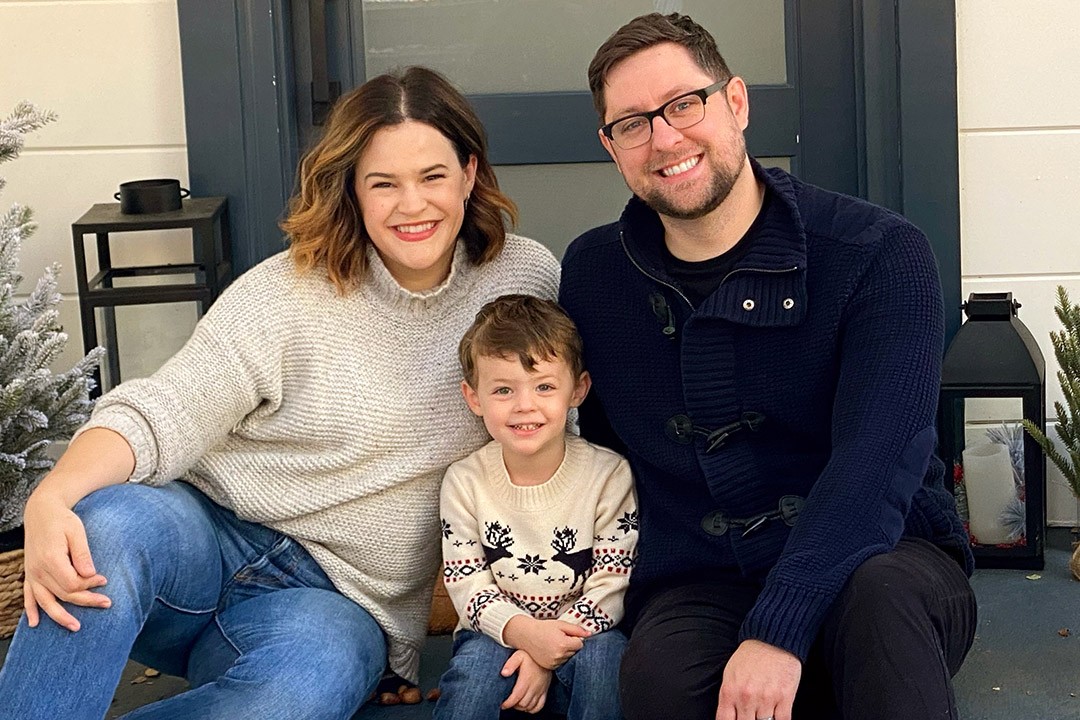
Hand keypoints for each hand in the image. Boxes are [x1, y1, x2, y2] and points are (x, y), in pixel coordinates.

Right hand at [21, 487, 109, 631]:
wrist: (41, 511)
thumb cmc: (62, 520)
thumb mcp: (76, 531)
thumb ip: (82, 554)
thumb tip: (90, 575)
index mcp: (51, 559)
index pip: (72, 583)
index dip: (90, 585)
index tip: (104, 580)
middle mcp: (38, 570)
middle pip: (63, 594)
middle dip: (85, 600)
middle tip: (107, 603)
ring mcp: (32, 573)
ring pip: (45, 601)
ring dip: (60, 616)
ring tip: (75, 627)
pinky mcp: (29, 573)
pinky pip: (28, 596)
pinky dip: (31, 610)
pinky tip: (35, 623)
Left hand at [500, 649, 551, 713]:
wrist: (547, 654)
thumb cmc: (532, 655)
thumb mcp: (519, 655)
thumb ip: (510, 664)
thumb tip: (503, 673)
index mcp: (526, 680)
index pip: (516, 697)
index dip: (508, 703)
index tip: (502, 704)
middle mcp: (534, 687)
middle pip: (523, 704)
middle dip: (513, 706)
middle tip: (507, 703)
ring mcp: (540, 690)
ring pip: (530, 706)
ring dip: (522, 708)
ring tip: (515, 704)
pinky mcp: (545, 691)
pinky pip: (540, 706)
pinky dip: (532, 709)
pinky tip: (527, 706)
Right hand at [503, 616, 589, 668]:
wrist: (526, 635)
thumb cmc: (544, 628)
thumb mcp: (561, 624)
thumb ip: (577, 629)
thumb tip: (590, 634)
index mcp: (563, 644)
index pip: (580, 644)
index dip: (574, 637)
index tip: (566, 634)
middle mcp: (559, 656)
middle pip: (575, 652)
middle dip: (571, 645)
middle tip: (558, 638)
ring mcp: (554, 663)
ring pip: (569, 658)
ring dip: (565, 652)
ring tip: (554, 644)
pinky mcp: (550, 667)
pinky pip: (561, 663)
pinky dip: (559, 658)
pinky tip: (551, 650)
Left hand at [715, 640, 800, 719]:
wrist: (771, 639)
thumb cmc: (750, 657)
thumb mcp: (730, 674)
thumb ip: (728, 698)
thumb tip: (728, 718)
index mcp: (730, 691)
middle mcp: (746, 697)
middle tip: (751, 716)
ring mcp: (766, 698)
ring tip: (763, 713)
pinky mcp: (784, 697)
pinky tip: (777, 716)